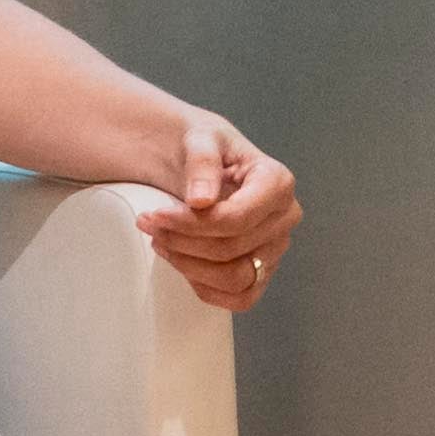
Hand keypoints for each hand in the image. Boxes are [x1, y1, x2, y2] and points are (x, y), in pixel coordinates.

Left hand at [147, 109, 299, 312]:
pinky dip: (206, 287)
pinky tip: (182, 262)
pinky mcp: (264, 271)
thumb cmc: (205, 149)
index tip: (156, 215)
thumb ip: (202, 162)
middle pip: (232, 248)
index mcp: (277, 182)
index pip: (238, 218)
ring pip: (235, 278)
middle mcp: (285, 218)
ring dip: (189, 266)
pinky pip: (240, 297)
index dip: (192, 224)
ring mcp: (276, 248)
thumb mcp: (200, 138)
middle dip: (182, 241)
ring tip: (162, 243)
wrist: (202, 164)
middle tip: (150, 225)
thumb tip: (201, 200)